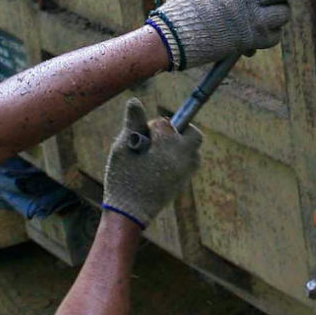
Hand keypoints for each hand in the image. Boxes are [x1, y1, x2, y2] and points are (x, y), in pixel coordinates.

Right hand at [101, 100, 200, 227]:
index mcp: (169, 144)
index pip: (165, 123)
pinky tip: (158, 166)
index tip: (143, 134)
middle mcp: (184, 156)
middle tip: (157, 139)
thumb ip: (132, 123)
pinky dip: (177, 160)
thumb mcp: (123, 147)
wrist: (130, 213)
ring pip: (192, 149)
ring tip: (157, 153)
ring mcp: (186, 171)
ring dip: (179, 146)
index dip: (151, 127)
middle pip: (192, 134)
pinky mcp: (184, 183)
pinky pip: (187, 163)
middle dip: (177, 131)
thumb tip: (135, 101)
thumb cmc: (124, 177)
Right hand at [145, 0, 309, 69]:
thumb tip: (244, 2)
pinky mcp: (250, 40)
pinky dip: (271, 36)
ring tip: (276, 15)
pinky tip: (264, 35)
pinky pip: (273, 37)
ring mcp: (251, 20)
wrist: (174, 37)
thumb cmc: (183, 14)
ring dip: (281, 15)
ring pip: (282, 14)